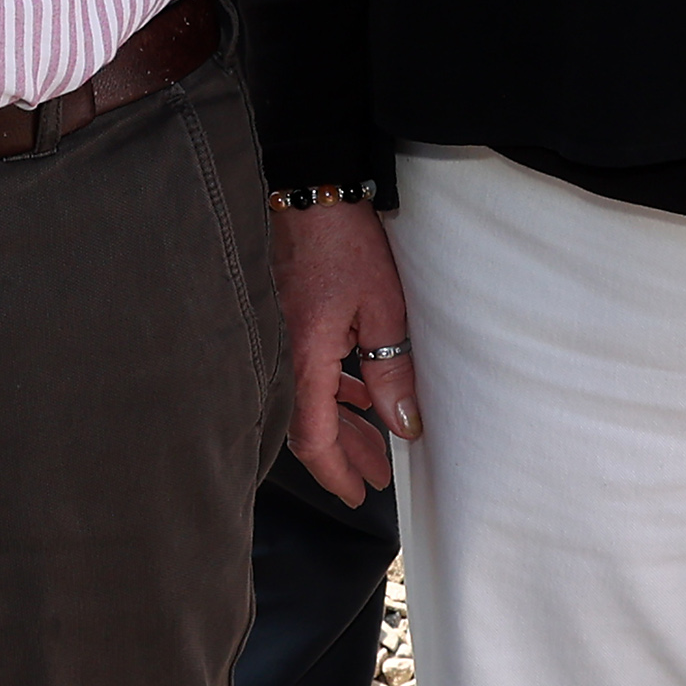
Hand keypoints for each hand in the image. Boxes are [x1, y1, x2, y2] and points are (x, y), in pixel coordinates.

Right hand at [271, 200, 420, 504]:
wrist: (308, 189)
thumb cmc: (343, 242)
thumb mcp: (383, 309)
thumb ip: (392, 372)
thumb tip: (404, 425)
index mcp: (303, 357)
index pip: (314, 437)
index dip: (338, 472)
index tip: (361, 495)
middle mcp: (284, 354)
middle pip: (309, 424)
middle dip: (346, 454)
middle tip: (377, 477)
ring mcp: (282, 337)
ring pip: (308, 398)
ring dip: (342, 422)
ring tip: (377, 442)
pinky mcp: (286, 320)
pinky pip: (306, 370)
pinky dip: (332, 390)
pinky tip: (357, 393)